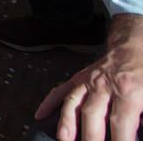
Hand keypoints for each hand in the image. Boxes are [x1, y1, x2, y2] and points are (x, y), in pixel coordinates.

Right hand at [34, 16, 142, 140]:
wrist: (136, 43)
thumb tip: (140, 132)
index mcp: (130, 91)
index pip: (120, 122)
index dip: (120, 140)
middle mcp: (104, 85)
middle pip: (92, 115)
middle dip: (90, 137)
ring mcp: (89, 81)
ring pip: (73, 103)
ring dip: (66, 124)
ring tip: (62, 140)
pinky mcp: (80, 77)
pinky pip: (61, 90)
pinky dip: (49, 103)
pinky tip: (40, 115)